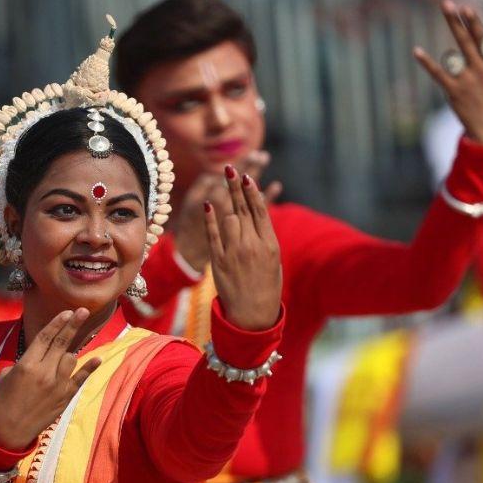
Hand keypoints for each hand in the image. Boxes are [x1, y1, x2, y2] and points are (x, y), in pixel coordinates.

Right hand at [0, 309, 101, 451]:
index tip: (67, 311)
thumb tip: (42, 354)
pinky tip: (98, 358)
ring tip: (73, 341)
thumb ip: (27, 361)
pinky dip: (89, 368)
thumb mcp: (8, 375)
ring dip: (72, 349)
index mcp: (27, 365)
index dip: (57, 323)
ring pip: (71, 359)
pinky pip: (80, 379)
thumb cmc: (2, 400)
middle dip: (73, 325)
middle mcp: (45, 373)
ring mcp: (57, 386)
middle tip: (83, 310)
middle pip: (62, 343)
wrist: (7, 432)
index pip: (45, 338)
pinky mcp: (65, 398)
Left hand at [202, 166, 282, 329]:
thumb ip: (264, 237)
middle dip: (235, 187)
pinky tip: (208, 203)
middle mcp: (252, 246)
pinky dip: (210, 218)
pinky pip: (213, 235)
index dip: (252, 192)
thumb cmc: (266, 286)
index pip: (260, 211)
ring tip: (223, 185)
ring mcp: (234, 253)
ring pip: (228, 219)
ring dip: (226, 202)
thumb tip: (256, 214)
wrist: (252, 314)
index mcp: (270, 245)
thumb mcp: (273, 259)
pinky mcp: (218, 261)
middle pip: (243, 209)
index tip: (246, 176)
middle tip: (230, 168)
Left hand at [413, 0, 482, 146]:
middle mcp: (481, 70)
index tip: (466, 8)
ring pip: (452, 55)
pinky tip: (417, 50)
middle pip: (466, 40)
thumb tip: (471, 30)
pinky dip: (426, 62)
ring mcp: (467, 81)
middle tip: (447, 3)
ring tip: (449, 22)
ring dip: (449, 46)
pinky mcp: (453, 91)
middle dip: (456, 21)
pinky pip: (438, 73)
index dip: (474, 22)